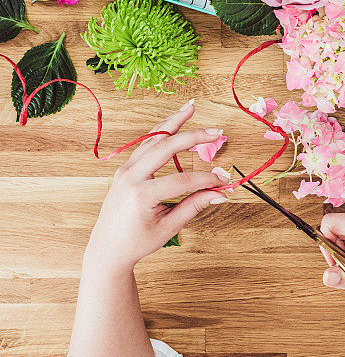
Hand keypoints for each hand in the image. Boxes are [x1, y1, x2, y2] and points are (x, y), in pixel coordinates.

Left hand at [83, 100, 230, 273]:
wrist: (108, 248)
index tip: (224, 181)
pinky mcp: (126, 168)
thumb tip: (221, 193)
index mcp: (140, 195)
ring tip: (191, 108)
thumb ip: (195, 206)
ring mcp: (126, 170)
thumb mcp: (168, 227)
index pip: (182, 181)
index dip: (206, 179)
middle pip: (166, 147)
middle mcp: (130, 177)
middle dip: (194, 137)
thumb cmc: (137, 242)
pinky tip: (176, 122)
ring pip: (153, 138)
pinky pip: (145, 144)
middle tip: (217, 132)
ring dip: (174, 122)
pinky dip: (161, 131)